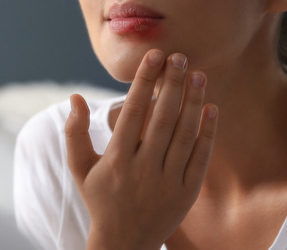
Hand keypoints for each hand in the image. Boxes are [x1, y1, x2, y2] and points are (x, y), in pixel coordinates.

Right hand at [65, 49, 217, 249]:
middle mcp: (143, 168)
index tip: (153, 56)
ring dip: (193, 103)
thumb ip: (74, 132)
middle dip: (172, 84)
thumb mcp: (80, 168)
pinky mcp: (186, 193)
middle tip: (180, 57)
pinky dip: (207, 133)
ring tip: (199, 75)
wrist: (124, 243)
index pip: (133, 112)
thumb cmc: (100, 199)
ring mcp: (167, 181)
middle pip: (162, 118)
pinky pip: (200, 158)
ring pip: (184, 135)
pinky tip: (212, 109)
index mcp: (116, 159)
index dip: (144, 81)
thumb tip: (75, 97)